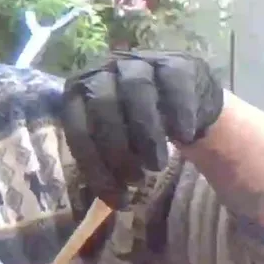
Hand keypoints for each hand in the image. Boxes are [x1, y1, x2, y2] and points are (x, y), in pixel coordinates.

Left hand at [60, 51, 223, 207]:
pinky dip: (178, 114)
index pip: (77, 127)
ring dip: (146, 135)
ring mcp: (140, 60)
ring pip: (136, 92)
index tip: (115, 195)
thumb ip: (107, 162)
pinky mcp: (175, 61)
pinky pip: (174, 85)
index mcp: (79, 90)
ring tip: (157, 165)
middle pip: (103, 106)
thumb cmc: (140, 129)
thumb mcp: (117, 143)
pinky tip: (183, 136)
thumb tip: (110, 202)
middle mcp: (104, 68)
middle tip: (136, 179)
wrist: (185, 104)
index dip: (94, 165)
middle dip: (118, 149)